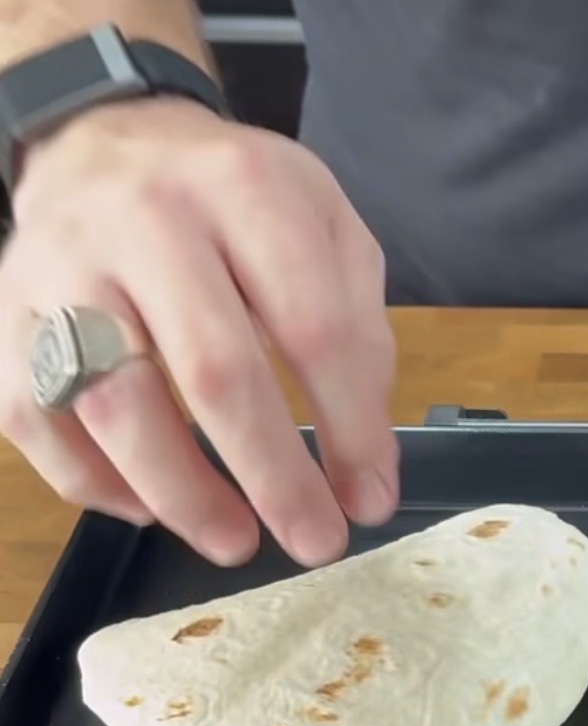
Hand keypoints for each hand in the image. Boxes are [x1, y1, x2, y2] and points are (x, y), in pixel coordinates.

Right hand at [0, 99, 398, 565]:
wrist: (103, 140)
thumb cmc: (230, 205)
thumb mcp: (323, 229)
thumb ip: (360, 334)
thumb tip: (365, 469)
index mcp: (242, 189)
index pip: (311, 326)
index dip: (350, 427)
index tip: (370, 497)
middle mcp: (144, 220)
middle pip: (213, 371)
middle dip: (274, 476)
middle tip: (315, 541)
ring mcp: (62, 267)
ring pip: (115, 405)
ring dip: (183, 495)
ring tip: (235, 541)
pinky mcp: (8, 315)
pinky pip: (36, 420)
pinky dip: (93, 482)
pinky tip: (148, 508)